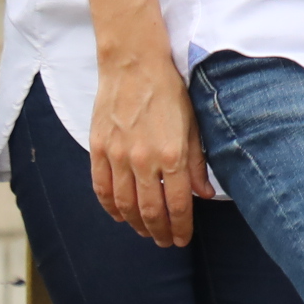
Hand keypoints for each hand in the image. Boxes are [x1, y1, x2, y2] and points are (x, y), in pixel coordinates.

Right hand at [89, 52, 205, 246]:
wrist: (134, 62)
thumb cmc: (168, 89)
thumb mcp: (193, 125)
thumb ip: (197, 163)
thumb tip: (205, 194)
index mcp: (172, 154)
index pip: (178, 205)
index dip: (181, 228)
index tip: (182, 239)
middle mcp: (144, 160)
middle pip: (150, 211)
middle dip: (159, 232)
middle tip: (165, 241)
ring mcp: (117, 155)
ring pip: (125, 205)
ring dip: (136, 225)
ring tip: (146, 232)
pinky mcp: (98, 148)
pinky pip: (101, 188)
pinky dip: (110, 207)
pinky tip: (120, 215)